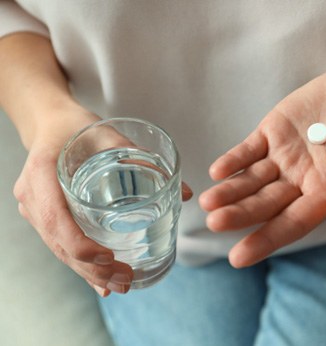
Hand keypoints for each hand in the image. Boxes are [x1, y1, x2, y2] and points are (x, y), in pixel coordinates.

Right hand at [13, 108, 192, 295]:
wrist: (50, 124)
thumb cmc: (79, 127)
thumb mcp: (110, 136)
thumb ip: (144, 161)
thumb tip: (186, 194)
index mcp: (43, 172)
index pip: (56, 218)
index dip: (80, 244)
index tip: (109, 257)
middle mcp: (33, 195)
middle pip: (58, 242)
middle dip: (92, 268)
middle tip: (126, 280)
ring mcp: (34, 208)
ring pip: (58, 249)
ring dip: (88, 272)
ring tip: (121, 285)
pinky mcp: (43, 216)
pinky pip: (59, 244)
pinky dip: (81, 265)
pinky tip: (101, 283)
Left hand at [200, 65, 325, 267]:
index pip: (290, 223)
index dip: (265, 240)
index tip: (238, 257)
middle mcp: (300, 181)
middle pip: (264, 204)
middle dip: (240, 214)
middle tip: (214, 223)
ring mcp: (284, 157)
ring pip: (251, 179)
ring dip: (230, 190)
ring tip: (208, 201)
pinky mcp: (273, 132)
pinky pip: (249, 149)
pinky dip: (234, 159)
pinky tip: (217, 171)